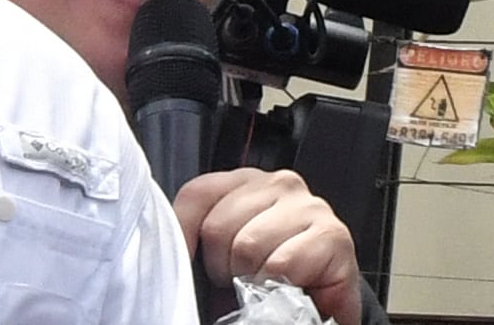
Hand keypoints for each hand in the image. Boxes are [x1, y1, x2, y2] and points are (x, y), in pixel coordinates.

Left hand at [178, 166, 365, 324]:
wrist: (315, 311)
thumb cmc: (262, 283)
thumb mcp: (216, 255)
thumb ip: (191, 237)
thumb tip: (160, 243)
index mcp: (245, 183)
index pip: (197, 194)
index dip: (186, 239)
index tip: (196, 267)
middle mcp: (278, 184)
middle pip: (218, 225)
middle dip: (222, 267)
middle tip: (240, 282)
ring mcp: (309, 205)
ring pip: (248, 246)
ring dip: (250, 280)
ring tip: (264, 286)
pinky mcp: (333, 234)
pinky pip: (281, 264)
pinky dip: (277, 287)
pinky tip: (288, 288)